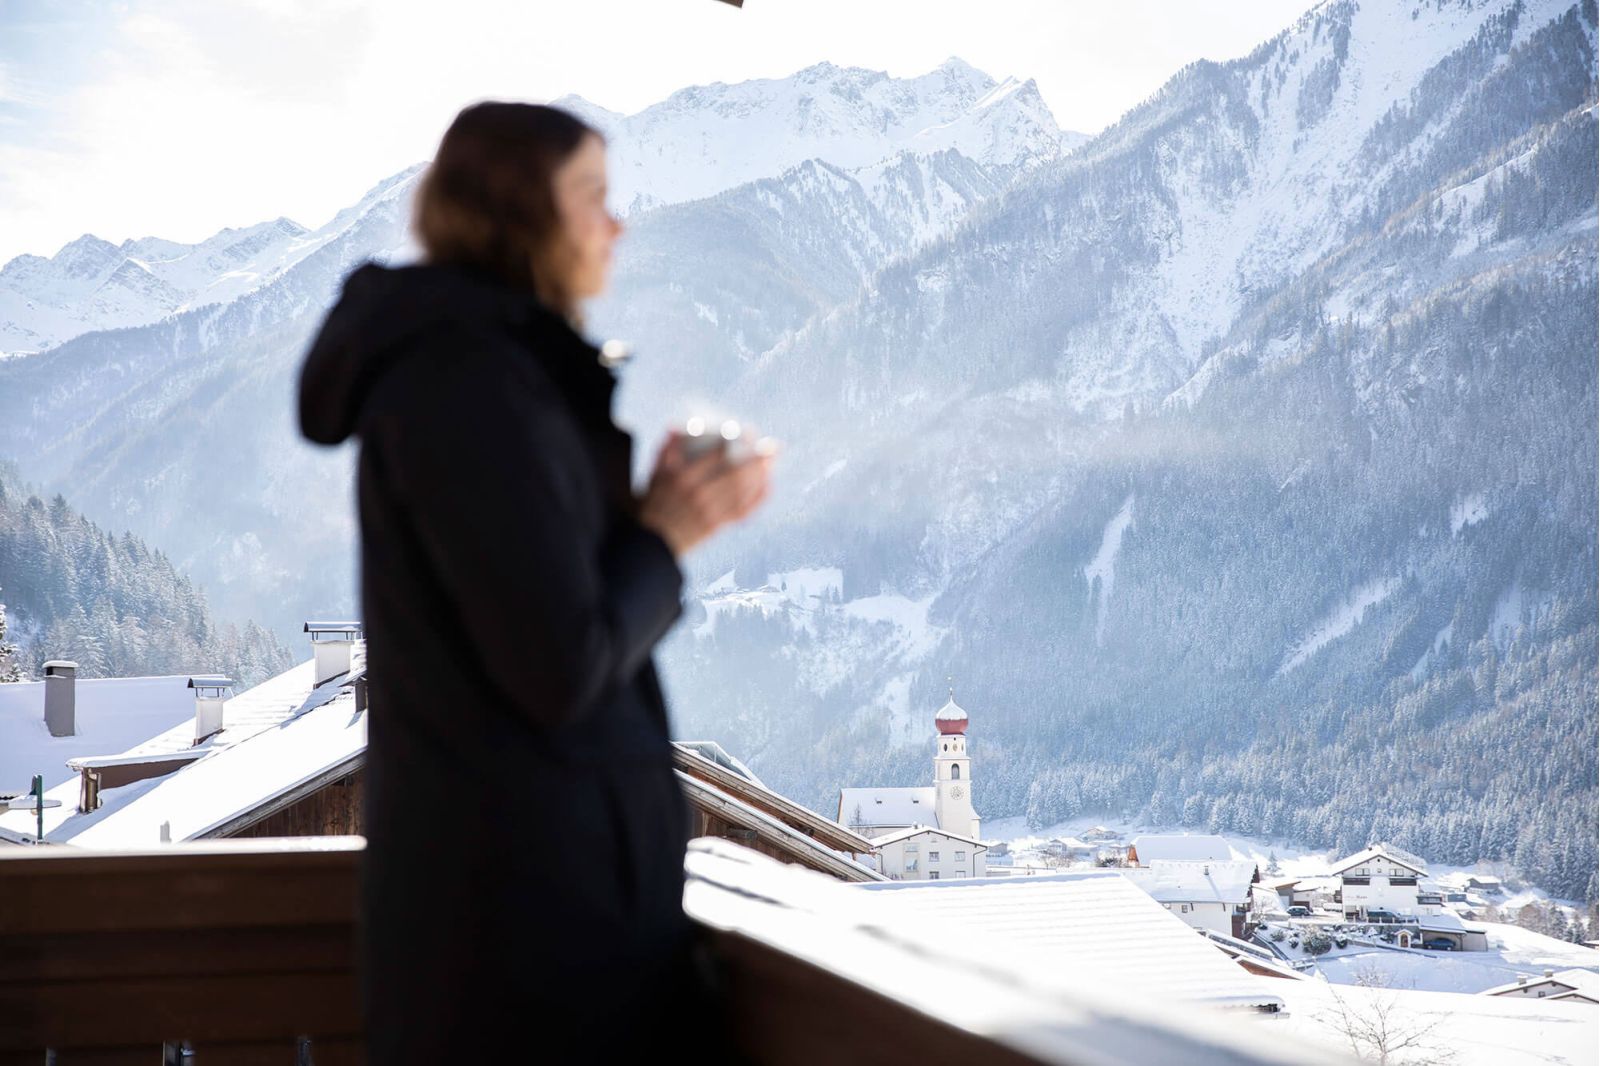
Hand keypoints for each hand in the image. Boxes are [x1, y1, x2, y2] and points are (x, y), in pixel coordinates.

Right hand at [636, 428, 774, 558]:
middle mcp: (698, 495)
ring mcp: (709, 512)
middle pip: (735, 475)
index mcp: (682, 478)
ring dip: (761, 477)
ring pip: (742, 493)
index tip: (748, 432)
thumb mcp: (655, 474)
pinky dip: (757, 499)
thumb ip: (666, 449)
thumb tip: (676, 426)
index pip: (714, 456)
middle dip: (757, 460)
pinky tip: (767, 486)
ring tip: (772, 463)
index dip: (735, 442)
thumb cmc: (655, 502)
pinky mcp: (716, 526)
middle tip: (772, 447)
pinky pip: (742, 512)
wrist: (654, 540)